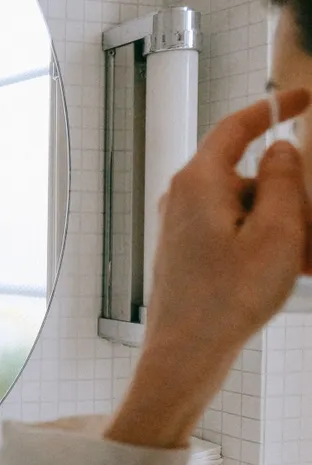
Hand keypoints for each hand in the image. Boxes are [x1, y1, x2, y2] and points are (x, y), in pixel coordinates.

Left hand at [106, 88, 310, 448]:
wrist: (185, 352)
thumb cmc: (227, 299)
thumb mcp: (276, 232)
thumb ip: (283, 179)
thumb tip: (279, 149)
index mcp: (198, 182)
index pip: (236, 127)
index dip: (272, 107)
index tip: (300, 96)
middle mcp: (183, 196)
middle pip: (250, 176)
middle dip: (289, 200)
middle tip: (307, 236)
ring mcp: (182, 224)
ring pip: (247, 209)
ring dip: (281, 229)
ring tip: (300, 264)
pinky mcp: (186, 248)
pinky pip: (234, 233)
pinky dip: (263, 245)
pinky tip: (286, 273)